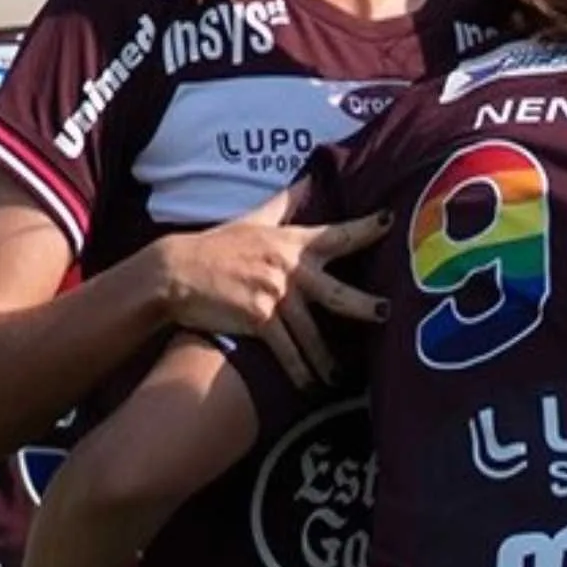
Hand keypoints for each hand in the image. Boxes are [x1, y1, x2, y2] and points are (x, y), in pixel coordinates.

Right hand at [150, 193, 390, 388]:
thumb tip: (308, 180)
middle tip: (386, 313)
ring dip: (327, 359)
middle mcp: (290, 268)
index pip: (337, 234)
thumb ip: (284, 203)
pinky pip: (287, 350)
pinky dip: (299, 371)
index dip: (366, 227)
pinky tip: (310, 387)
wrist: (175, 271)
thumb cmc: (215, 246)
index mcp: (291, 242)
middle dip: (364, 305)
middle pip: (336, 292)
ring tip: (340, 377)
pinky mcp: (259, 319)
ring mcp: (276, 294)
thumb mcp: (252, 219)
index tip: (391, 221)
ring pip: (312, 333)